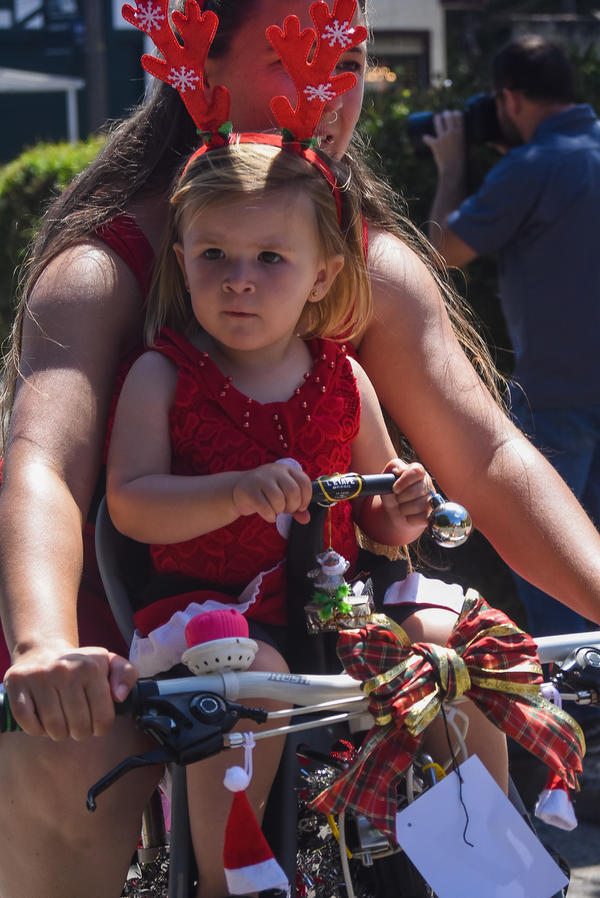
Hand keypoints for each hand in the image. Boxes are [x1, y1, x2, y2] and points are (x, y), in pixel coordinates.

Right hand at [3, 641, 137, 740]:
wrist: (42, 651)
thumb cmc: (79, 665)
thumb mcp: (108, 662)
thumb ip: (126, 675)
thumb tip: (119, 696)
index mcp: (91, 667)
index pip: (103, 718)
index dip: (100, 728)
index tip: (95, 724)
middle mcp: (65, 670)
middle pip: (78, 727)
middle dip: (80, 732)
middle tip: (76, 723)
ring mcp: (40, 676)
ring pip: (54, 728)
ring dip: (58, 733)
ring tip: (61, 722)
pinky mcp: (17, 684)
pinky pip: (29, 723)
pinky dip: (37, 730)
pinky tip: (42, 720)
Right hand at [232, 462, 312, 524]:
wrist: (238, 489)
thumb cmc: (265, 493)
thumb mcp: (284, 496)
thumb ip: (296, 507)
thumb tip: (306, 519)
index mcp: (286, 469)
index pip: (304, 482)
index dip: (306, 498)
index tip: (300, 507)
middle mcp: (274, 471)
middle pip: (293, 491)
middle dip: (292, 506)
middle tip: (286, 509)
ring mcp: (261, 479)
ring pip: (279, 500)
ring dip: (279, 511)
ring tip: (275, 510)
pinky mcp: (249, 490)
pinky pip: (265, 508)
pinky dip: (270, 516)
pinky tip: (268, 515)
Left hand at [381, 458, 432, 544]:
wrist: (393, 511)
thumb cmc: (391, 491)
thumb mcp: (387, 476)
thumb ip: (393, 467)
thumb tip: (399, 470)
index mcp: (418, 472)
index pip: (416, 471)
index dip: (404, 481)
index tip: (395, 489)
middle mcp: (427, 484)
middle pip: (416, 490)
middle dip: (401, 498)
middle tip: (397, 499)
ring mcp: (431, 500)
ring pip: (418, 505)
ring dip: (403, 509)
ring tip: (401, 507)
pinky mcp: (431, 514)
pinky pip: (422, 518)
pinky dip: (410, 519)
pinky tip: (407, 515)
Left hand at [422, 110, 465, 176]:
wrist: (454, 169)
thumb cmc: (462, 159)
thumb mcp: (466, 146)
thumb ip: (462, 139)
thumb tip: (460, 135)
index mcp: (461, 132)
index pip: (458, 116)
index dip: (456, 113)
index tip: (455, 113)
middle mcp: (452, 132)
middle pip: (448, 117)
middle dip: (446, 113)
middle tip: (445, 114)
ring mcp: (442, 137)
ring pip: (438, 123)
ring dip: (437, 119)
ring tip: (436, 117)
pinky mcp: (435, 144)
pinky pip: (428, 139)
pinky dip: (426, 138)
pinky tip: (424, 137)